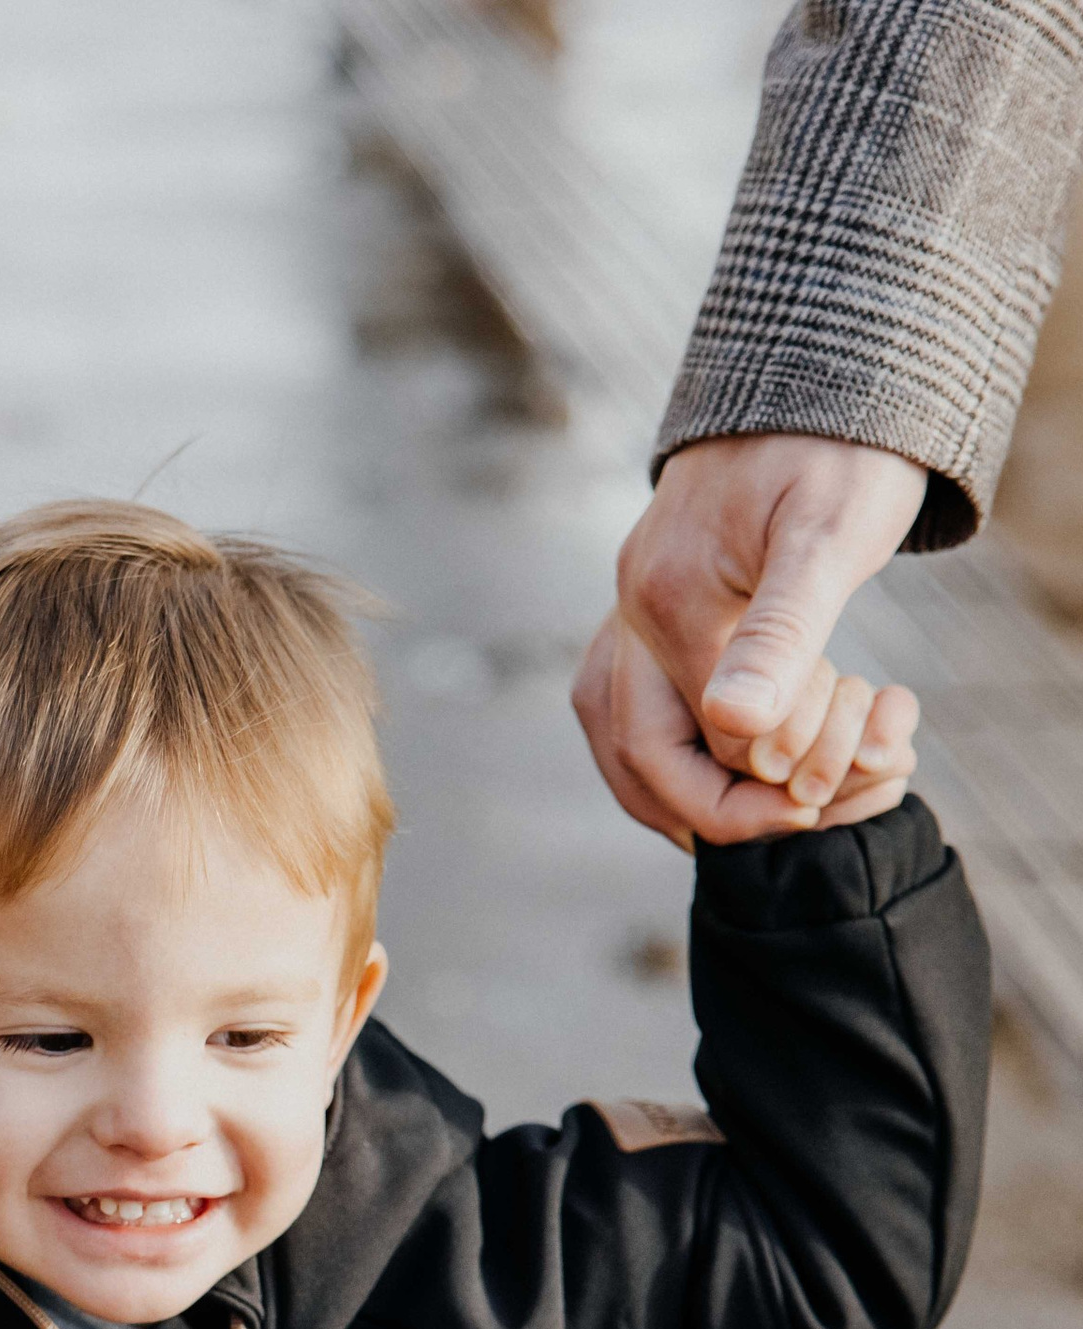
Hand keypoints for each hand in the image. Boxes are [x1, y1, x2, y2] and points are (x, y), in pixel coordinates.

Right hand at [583, 432, 927, 841]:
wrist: (819, 368)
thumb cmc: (843, 448)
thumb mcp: (831, 536)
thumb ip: (783, 634)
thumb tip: (739, 730)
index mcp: (668, 602)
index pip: (705, 743)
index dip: (771, 785)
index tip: (846, 787)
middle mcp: (628, 614)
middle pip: (640, 760)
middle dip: (717, 812)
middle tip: (799, 821)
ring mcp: (625, 611)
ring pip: (622, 745)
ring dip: (682, 796)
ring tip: (758, 813)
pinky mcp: (643, 606)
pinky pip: (629, 711)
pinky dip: (672, 757)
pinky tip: (723, 766)